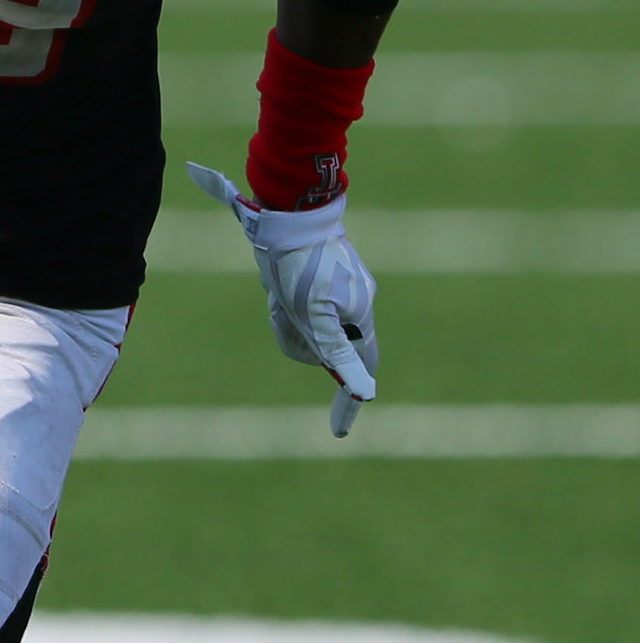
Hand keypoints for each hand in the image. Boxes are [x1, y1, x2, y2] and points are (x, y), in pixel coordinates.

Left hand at [186, 163, 378, 437]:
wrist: (289, 211)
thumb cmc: (301, 264)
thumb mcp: (314, 315)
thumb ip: (338, 351)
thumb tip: (366, 391)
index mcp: (359, 316)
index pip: (361, 369)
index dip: (348, 401)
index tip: (337, 431)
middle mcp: (355, 304)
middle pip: (321, 348)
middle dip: (297, 338)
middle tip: (281, 313)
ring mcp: (338, 289)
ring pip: (306, 326)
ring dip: (287, 317)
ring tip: (276, 293)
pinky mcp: (320, 276)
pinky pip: (298, 305)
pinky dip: (284, 301)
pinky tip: (274, 283)